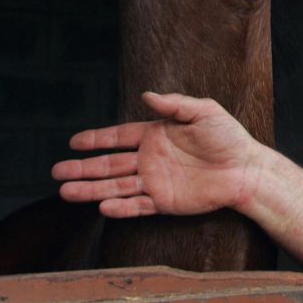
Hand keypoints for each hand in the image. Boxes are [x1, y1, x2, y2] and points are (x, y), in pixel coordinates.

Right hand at [52, 92, 259, 218]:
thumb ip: (175, 105)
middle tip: (57, 171)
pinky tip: (102, 206)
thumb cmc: (229, 137)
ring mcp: (156, 182)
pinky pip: (138, 206)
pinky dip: (120, 208)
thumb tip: (147, 94)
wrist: (246, 169)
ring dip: (91, 189)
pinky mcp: (165, 202)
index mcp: (157, 135)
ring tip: (65, 191)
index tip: (73, 142)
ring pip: (116, 186)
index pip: (119, 137)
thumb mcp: (204, 112)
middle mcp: (151, 159)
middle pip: (110, 164)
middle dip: (83, 168)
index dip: (97, 139)